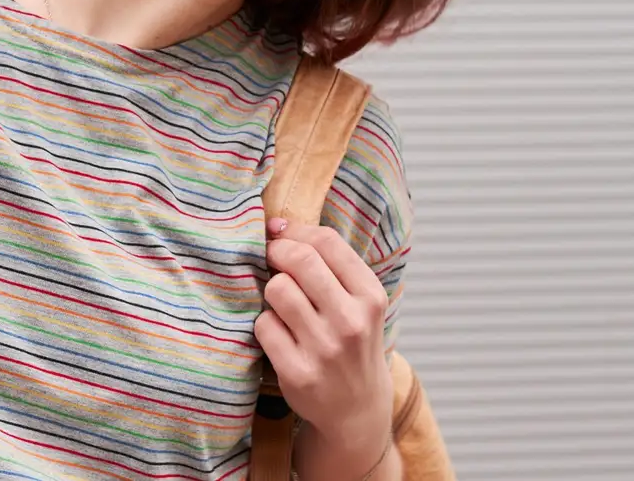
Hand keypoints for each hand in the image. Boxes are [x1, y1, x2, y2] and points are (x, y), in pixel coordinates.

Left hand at [256, 217, 394, 473]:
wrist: (357, 409)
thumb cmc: (352, 344)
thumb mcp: (360, 303)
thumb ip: (330, 265)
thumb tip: (278, 225)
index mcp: (370, 297)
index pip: (327, 242)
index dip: (295, 231)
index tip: (280, 234)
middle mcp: (351, 321)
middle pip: (299, 260)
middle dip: (278, 253)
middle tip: (272, 260)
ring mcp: (325, 349)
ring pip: (277, 290)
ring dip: (272, 291)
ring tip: (282, 304)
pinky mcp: (297, 372)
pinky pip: (263, 325)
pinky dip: (265, 324)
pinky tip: (279, 334)